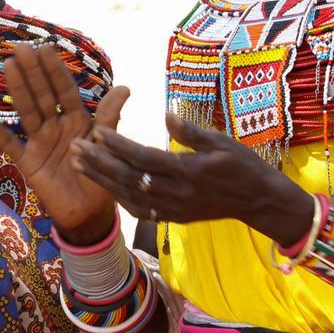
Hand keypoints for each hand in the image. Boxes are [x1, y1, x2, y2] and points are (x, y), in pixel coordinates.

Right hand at [0, 44, 127, 245]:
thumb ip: (111, 117)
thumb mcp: (108, 145)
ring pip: (26, 111)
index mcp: (77, 120)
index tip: (46, 48)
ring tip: (8, 66)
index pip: (64, 90)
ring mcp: (39, 142)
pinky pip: (9, 144)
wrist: (88, 213)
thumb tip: (125, 87)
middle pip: (42, 94)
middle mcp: (56, 126)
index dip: (55, 70)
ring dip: (17, 89)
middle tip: (20, 47)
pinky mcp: (27, 162)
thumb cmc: (100, 177)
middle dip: (33, 71)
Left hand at [72, 112, 310, 246]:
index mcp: (187, 171)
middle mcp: (175, 192)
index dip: (117, 144)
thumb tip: (166, 115)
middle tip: (73, 146)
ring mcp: (173, 208)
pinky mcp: (174, 218)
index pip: (142, 156)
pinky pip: (139, 210)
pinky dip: (118, 198)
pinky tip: (103, 185)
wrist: (260, 203)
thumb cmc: (244, 166)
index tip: (96, 130)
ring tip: (77, 164)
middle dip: (98, 161)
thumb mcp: (223, 143)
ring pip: (128, 195)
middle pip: (128, 177)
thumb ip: (191, 132)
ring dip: (100, 179)